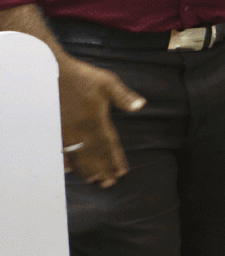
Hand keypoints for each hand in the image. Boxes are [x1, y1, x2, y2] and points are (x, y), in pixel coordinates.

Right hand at [59, 56, 141, 187]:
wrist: (52, 71)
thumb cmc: (82, 76)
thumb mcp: (107, 82)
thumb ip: (124, 96)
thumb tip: (140, 105)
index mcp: (96, 119)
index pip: (109, 144)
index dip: (116, 159)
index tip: (122, 172)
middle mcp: (81, 129)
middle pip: (94, 154)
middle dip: (103, 169)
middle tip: (110, 184)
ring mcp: (66, 130)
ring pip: (78, 154)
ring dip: (87, 168)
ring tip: (95, 180)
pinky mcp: (55, 128)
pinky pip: (60, 148)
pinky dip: (66, 159)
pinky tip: (68, 169)